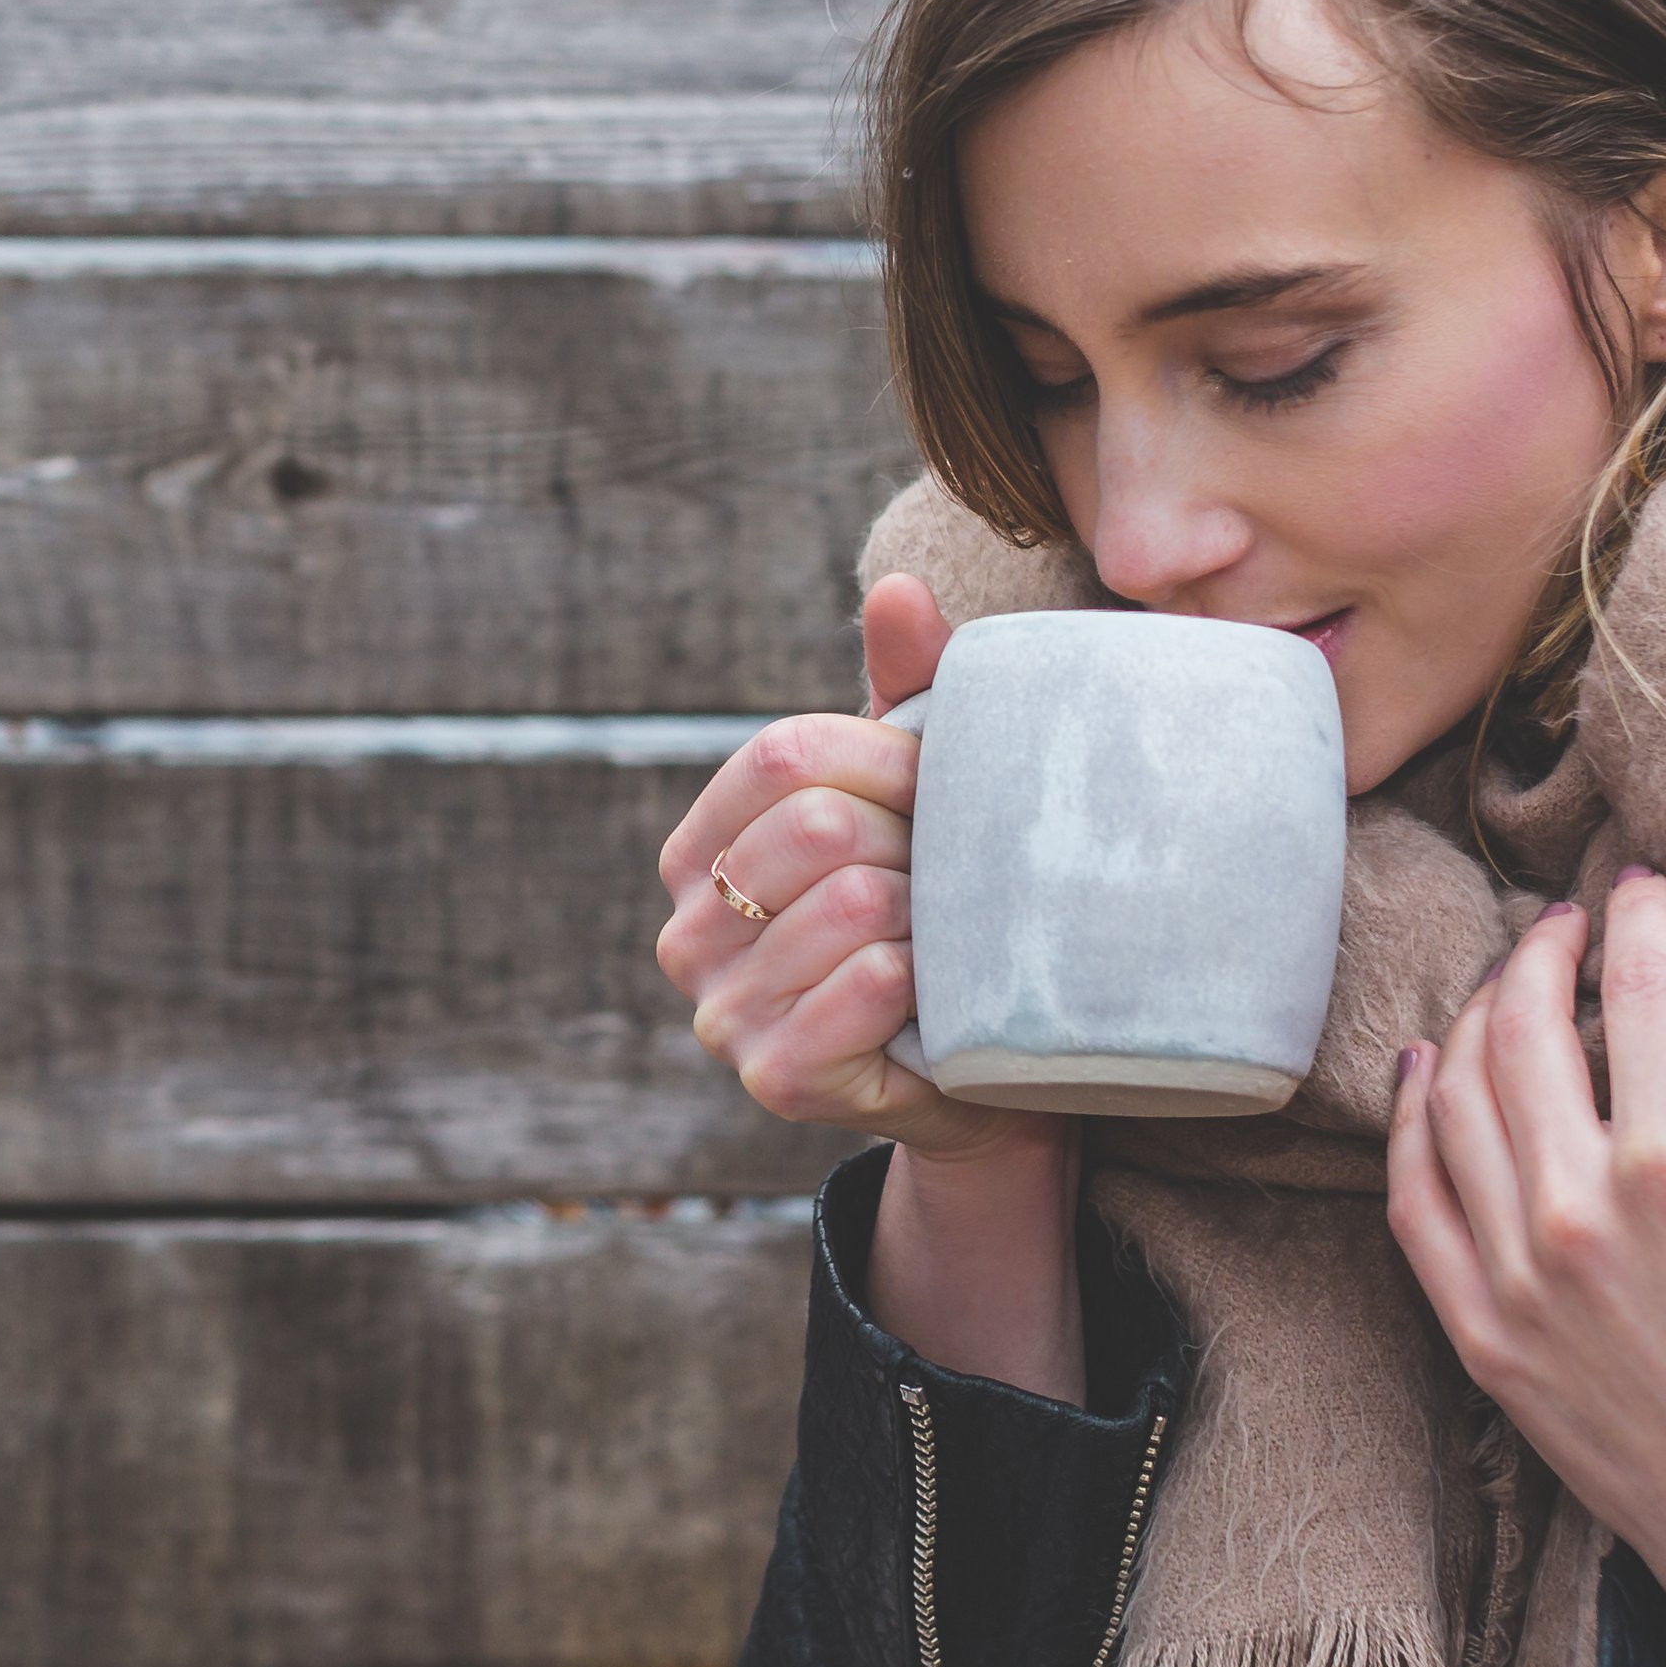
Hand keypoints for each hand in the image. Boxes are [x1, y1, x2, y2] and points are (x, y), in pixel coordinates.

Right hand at [654, 574, 1041, 1166]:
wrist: (979, 1067)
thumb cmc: (936, 913)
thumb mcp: (913, 799)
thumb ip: (903, 690)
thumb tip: (898, 588)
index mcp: (697, 851)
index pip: (784, 754)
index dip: (887, 759)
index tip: (941, 793)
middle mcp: (686, 933)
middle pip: (818, 825)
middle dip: (913, 843)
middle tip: (953, 880)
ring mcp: (721, 1012)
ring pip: (851, 902)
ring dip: (931, 913)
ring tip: (949, 937)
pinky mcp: (775, 1077)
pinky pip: (866, 984)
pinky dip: (925, 976)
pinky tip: (937, 991)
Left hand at [1386, 872, 1665, 1666]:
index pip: (1641, 991)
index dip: (1640, 921)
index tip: (1643, 887)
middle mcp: (1577, 1210)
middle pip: (1524, 1028)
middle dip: (1543, 952)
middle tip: (1567, 922)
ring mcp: (1513, 1274)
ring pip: (1453, 1099)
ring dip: (1475, 1019)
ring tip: (1512, 984)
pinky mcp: (1477, 1330)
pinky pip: (1410, 1196)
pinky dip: (1408, 1120)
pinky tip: (1425, 1069)